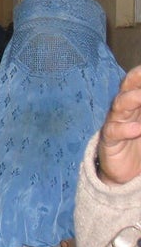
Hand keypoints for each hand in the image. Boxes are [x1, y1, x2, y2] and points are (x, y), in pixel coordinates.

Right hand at [98, 65, 140, 183]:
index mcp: (137, 102)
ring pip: (119, 105)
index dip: (140, 74)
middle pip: (127, 87)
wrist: (126, 171)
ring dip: (131, 99)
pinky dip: (124, 129)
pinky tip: (137, 129)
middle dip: (136, 78)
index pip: (137, 81)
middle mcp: (125, 108)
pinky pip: (113, 131)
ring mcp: (115, 122)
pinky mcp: (109, 140)